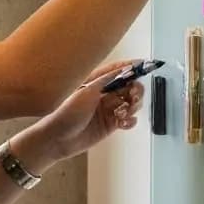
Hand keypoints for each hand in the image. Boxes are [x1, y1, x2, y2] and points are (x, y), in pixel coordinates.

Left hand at [19, 59, 145, 167]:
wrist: (58, 139)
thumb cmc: (66, 112)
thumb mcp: (86, 91)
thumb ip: (107, 79)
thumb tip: (124, 68)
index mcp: (95, 82)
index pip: (118, 70)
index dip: (131, 67)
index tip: (144, 65)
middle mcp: (103, 94)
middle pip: (129, 87)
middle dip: (136, 90)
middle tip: (134, 96)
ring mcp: (107, 110)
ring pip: (131, 103)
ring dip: (134, 106)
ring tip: (126, 112)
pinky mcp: (110, 124)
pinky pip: (128, 119)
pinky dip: (130, 120)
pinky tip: (124, 123)